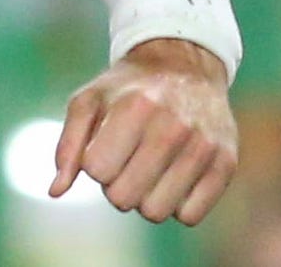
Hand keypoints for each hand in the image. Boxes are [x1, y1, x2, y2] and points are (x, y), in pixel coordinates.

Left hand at [51, 39, 237, 225]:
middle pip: (124, 198)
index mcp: (134, 106)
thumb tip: (55, 192)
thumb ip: (68, 145)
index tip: (103, 147)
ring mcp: (203, 145)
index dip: (95, 164)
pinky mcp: (226, 163)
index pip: (97, 170)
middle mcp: (172, 125)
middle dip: (116, 186)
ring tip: (147, 168)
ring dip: (145, 198)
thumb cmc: (127, 89)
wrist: (184, 64)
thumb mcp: (89, 100)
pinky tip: (173, 175)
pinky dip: (177, 204)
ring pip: (157, 213)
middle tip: (125, 161)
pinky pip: (189, 216)